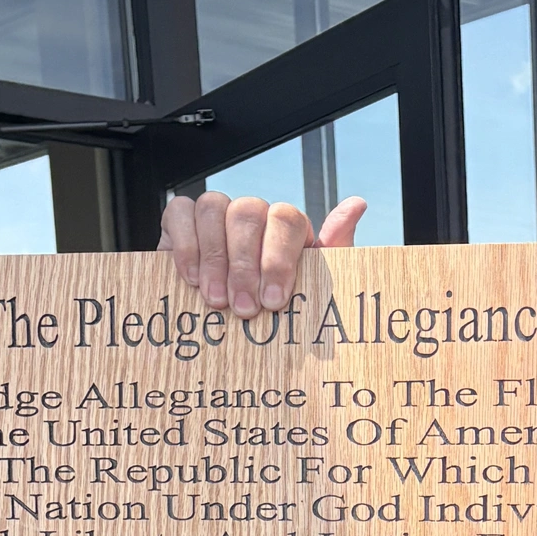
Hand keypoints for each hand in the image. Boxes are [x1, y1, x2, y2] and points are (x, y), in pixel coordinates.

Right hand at [158, 190, 365, 317]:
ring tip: (216, 300)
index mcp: (286, 229)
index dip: (278, 258)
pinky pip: (179, 212)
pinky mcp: (182, 221)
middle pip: (247, 212)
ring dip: (214, 257)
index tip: (273, 301)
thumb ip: (335, 250)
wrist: (233, 330)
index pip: (286, 218)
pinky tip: (191, 277)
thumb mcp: (310, 291)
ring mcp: (217, 214)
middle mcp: (252, 215)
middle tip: (244, 309)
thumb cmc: (274, 312)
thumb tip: (357, 205)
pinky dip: (184, 243)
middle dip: (245, 265)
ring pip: (213, 207)